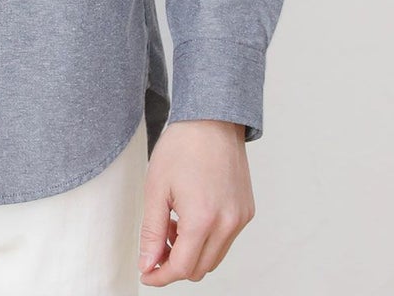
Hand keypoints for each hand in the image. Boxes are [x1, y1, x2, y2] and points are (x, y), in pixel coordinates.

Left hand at [138, 120, 254, 283]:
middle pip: (200, 269)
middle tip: (158, 243)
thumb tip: (148, 264)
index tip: (146, 272)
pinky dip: (207, 239)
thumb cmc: (182, 147)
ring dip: (191, 252)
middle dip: (175, 264)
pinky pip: (226, 240)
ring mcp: (241, 218)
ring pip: (214, 258)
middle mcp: (228, 223)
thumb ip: (152, 232)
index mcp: (203, 219)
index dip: (161, 275)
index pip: (182, 268)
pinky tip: (191, 215)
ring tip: (174, 223)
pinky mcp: (247, 211)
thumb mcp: (156, 188)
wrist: (211, 119)